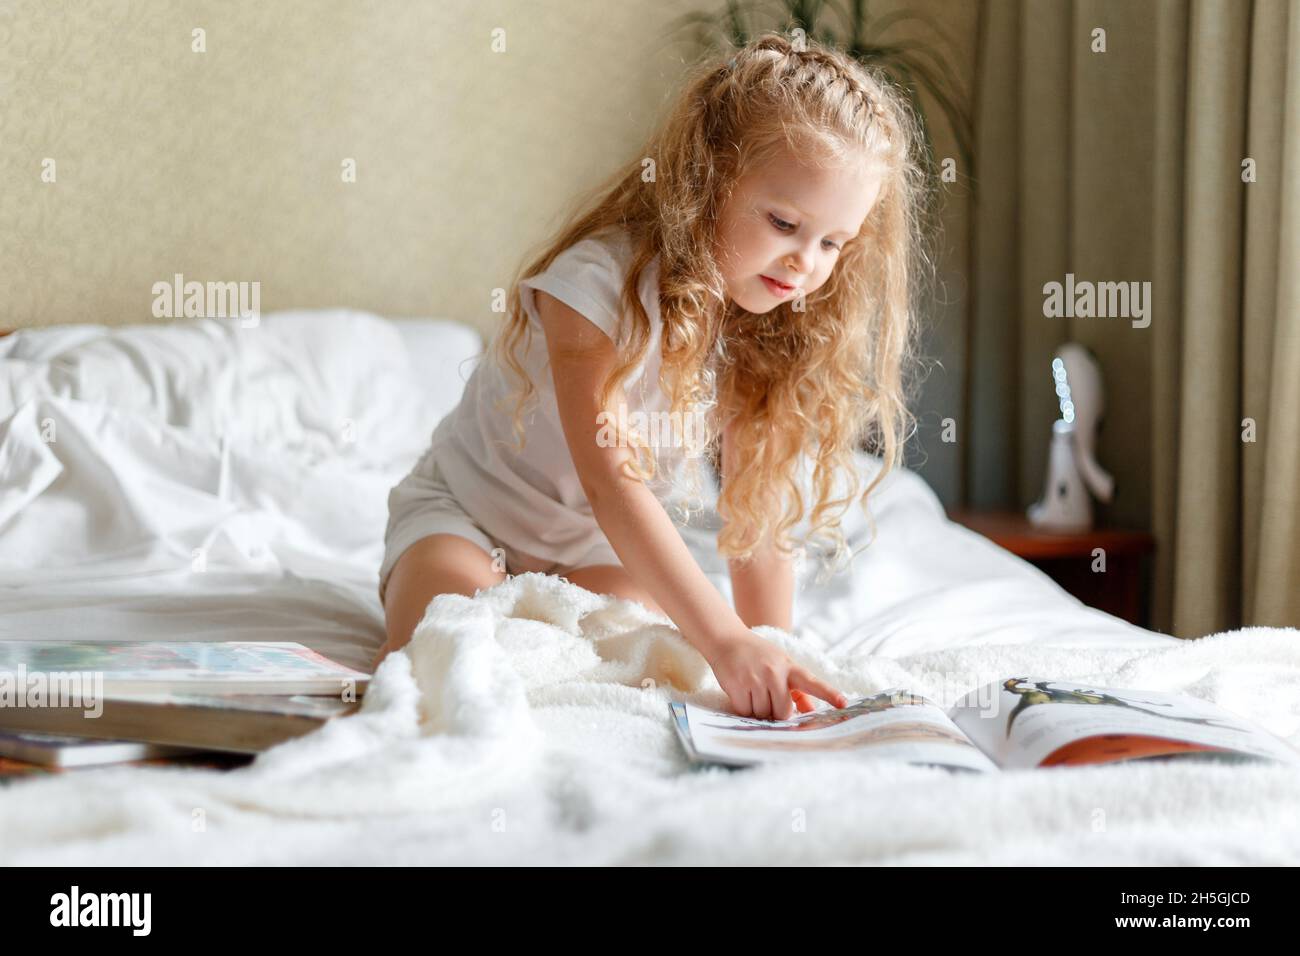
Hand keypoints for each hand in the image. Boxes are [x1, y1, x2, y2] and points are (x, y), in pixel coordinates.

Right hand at [704, 629, 847, 720]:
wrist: (728, 640)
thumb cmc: (759, 656)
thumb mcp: (781, 666)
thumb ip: (798, 690)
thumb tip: (810, 711)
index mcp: (790, 667)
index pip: (812, 682)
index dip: (829, 694)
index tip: (844, 704)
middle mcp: (774, 672)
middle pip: (783, 712)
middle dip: (775, 713)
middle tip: (767, 700)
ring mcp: (756, 678)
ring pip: (762, 713)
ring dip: (757, 710)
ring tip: (752, 692)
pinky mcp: (738, 684)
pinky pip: (745, 711)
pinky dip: (743, 708)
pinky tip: (741, 693)